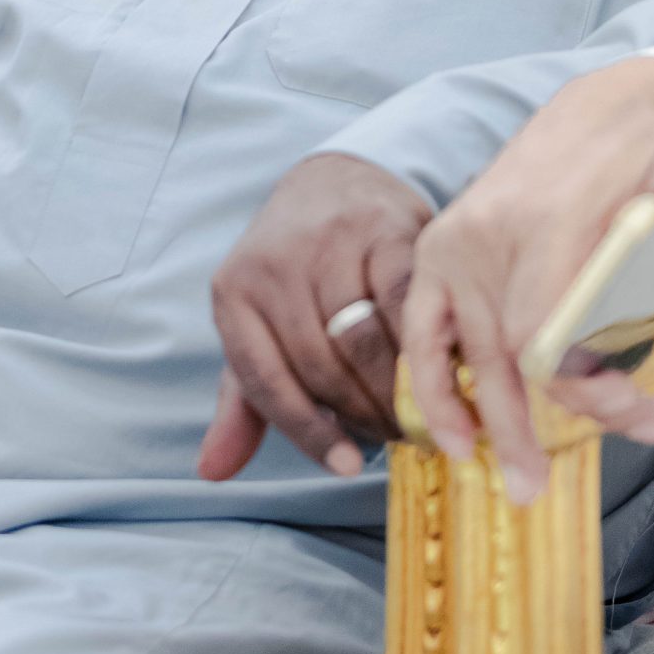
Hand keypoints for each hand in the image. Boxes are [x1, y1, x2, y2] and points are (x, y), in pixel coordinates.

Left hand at [199, 153, 430, 483]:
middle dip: (362, 416)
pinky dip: (424, 344)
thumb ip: (245, 399)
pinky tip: (441, 369)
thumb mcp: (258, 329)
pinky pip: (404, 303)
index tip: (346, 466)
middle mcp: (273, 265)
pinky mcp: (383, 229)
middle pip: (321, 367)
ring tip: (422, 417)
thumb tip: (213, 471)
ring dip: (397, 391)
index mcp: (232, 295)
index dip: (308, 431)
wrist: (335, 182)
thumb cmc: (294, 275)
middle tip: (399, 441)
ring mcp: (329, 243)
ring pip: (365, 342)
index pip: (265, 382)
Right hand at [402, 57, 653, 500]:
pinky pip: (421, 330)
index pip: (549, 331)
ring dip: (485, 422)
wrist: (596, 111)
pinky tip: (453, 437)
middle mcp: (488, 236)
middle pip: (509, 353)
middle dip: (538, 423)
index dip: (586, 388)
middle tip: (560, 481)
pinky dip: (431, 385)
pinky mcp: (438, 250)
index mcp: (547, 220)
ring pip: (466, 353)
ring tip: (515, 482)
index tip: (643, 418)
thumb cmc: (651, 147)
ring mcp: (455, 245)